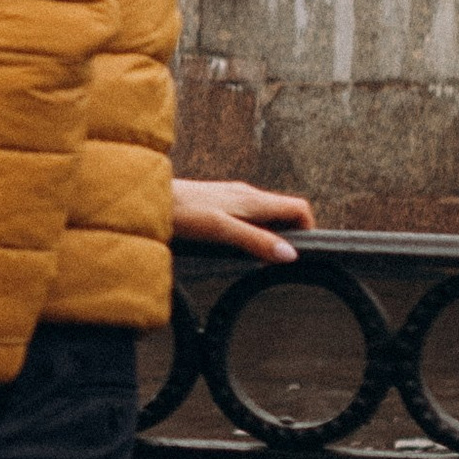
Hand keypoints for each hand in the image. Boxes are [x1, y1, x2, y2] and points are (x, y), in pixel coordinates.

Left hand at [171, 179, 313, 262]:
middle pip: (284, 212)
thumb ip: (255, 241)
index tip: (302, 254)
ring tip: (259, 260)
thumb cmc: (181, 211)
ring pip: (264, 215)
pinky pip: (246, 217)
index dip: (308, 230)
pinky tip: (235, 248)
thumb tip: (289, 254)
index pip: (298, 208)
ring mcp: (231, 198)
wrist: (150, 197)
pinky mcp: (217, 204)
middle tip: (281, 263)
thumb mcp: (222, 230)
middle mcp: (246, 195)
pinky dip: (251, 233)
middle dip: (290, 236)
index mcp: (253, 200)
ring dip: (270, 236)